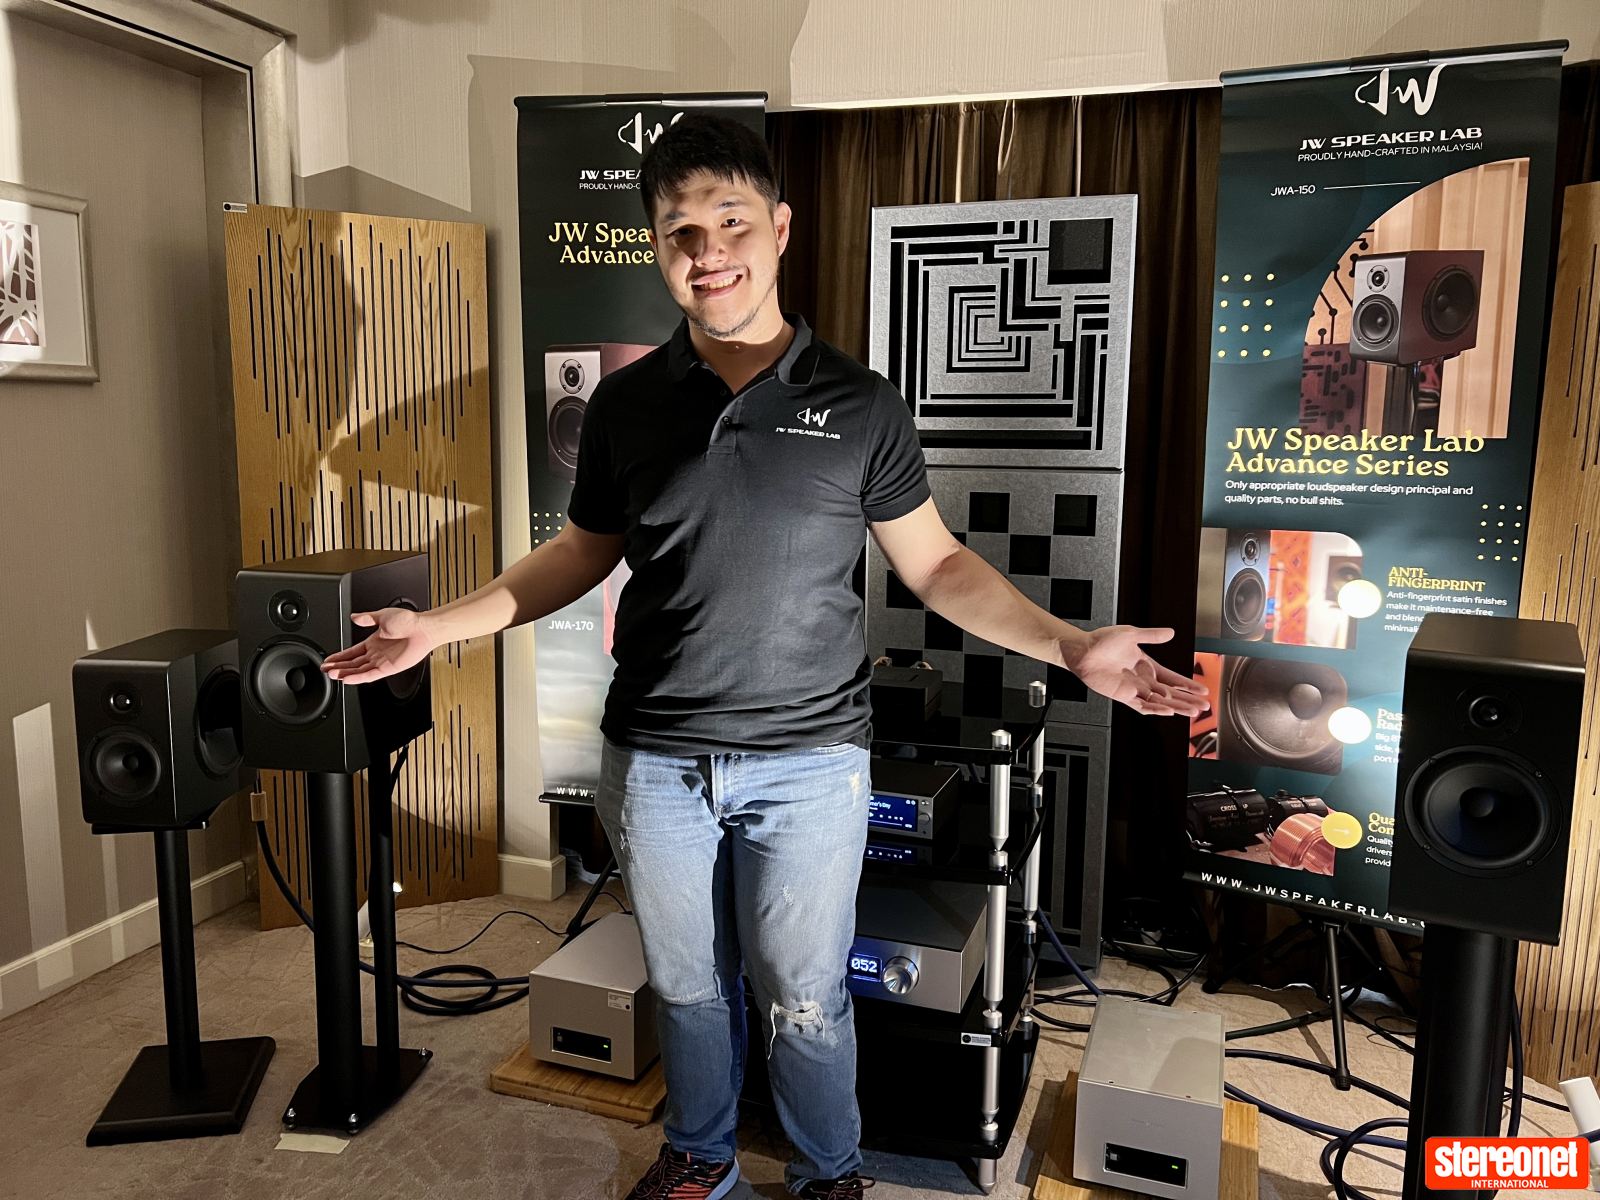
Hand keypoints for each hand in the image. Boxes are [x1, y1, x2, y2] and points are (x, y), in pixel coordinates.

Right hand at [320, 607, 435, 684]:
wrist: (423, 628)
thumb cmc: (409, 621)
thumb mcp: (382, 615)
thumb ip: (367, 618)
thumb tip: (354, 616)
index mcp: (373, 641)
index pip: (352, 652)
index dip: (339, 656)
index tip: (328, 660)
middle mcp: (376, 653)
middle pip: (353, 663)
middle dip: (338, 667)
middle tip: (325, 670)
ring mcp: (382, 661)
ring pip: (359, 671)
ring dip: (345, 673)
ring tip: (332, 675)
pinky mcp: (389, 668)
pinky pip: (371, 675)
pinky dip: (359, 678)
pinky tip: (348, 679)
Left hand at [1064, 626, 1210, 716]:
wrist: (1082, 650)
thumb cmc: (1102, 641)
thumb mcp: (1131, 634)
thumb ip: (1152, 635)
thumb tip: (1171, 632)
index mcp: (1147, 666)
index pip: (1173, 678)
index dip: (1188, 684)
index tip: (1203, 689)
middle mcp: (1143, 679)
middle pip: (1171, 693)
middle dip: (1188, 699)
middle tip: (1204, 705)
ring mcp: (1134, 689)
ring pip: (1160, 702)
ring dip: (1177, 706)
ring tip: (1193, 711)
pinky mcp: (1123, 696)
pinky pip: (1142, 706)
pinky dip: (1155, 709)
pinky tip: (1168, 711)